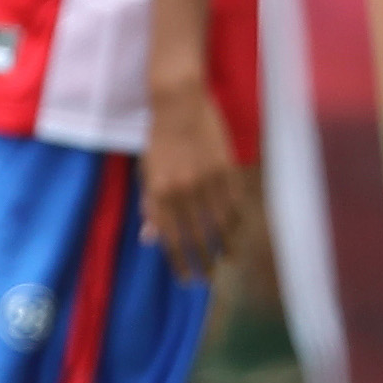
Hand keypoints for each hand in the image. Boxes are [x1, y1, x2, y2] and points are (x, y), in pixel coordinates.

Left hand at [140, 85, 241, 276]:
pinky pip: (234, 204)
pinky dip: (236, 223)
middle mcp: (184, 191)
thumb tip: (150, 240)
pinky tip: (236, 235)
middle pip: (196, 237)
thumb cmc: (158, 139)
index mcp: (159, 193)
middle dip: (202, 262)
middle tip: (207, 278)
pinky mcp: (226, 169)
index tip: (185, 279)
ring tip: (226, 262)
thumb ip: (149, 206)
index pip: (170, 239)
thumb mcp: (146, 173)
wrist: (178, 102)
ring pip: (219, 225)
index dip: (178, 262)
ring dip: (223, 248)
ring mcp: (207, 181)